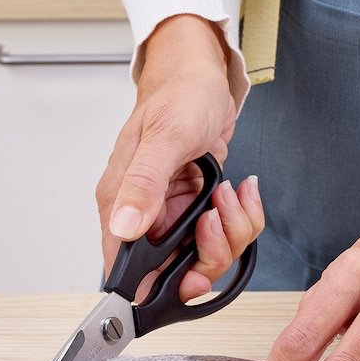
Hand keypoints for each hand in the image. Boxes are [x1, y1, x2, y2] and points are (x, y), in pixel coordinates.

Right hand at [96, 14, 263, 299]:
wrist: (201, 76)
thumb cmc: (178, 96)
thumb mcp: (165, 138)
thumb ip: (143, 185)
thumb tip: (124, 227)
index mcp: (120, 202)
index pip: (125, 268)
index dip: (158, 284)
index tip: (193, 276)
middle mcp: (142, 214)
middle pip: (173, 270)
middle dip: (209, 253)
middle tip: (216, 220)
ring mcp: (169, 213)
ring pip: (204, 255)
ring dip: (230, 230)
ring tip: (226, 193)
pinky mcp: (192, 208)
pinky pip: (223, 234)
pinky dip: (240, 217)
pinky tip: (236, 190)